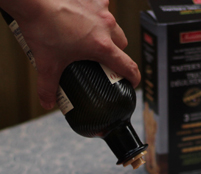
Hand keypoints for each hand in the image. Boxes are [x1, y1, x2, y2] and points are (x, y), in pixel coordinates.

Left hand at [3, 0, 140, 109]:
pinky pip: (102, 7)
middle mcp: (106, 27)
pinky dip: (97, 14)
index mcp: (101, 46)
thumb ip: (48, 86)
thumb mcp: (47, 63)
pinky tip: (85, 18)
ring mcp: (100, 10)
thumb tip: (48, 101)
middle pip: (123, 44)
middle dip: (117, 53)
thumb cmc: (41, 25)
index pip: (128, 66)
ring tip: (92, 38)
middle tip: (103, 60)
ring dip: (108, 34)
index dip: (134, 78)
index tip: (132, 83)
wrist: (31, 0)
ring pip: (114, 26)